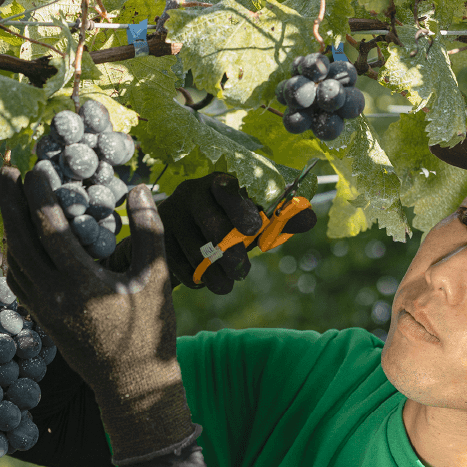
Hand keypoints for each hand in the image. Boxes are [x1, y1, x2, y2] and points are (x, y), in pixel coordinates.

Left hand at [0, 165, 196, 462]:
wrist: (132, 384)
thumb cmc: (149, 331)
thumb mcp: (156, 279)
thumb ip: (149, 232)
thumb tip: (139, 189)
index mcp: (81, 283)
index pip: (49, 227)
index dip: (40, 193)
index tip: (38, 166)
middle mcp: (53, 295)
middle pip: (18, 239)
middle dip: (9, 201)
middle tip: (5, 169)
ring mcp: (43, 309)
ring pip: (12, 260)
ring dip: (8, 225)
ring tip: (10, 198)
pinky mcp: (42, 319)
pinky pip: (16, 281)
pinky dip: (12, 255)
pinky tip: (16, 242)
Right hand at [103, 172, 316, 293]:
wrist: (185, 231)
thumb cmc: (229, 222)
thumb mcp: (254, 218)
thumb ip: (282, 218)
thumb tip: (309, 217)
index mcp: (220, 182)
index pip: (228, 188)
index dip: (240, 209)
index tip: (253, 230)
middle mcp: (191, 193)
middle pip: (211, 224)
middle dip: (230, 252)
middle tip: (242, 270)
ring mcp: (170, 215)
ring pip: (193, 249)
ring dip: (214, 272)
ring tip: (227, 283)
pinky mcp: (157, 239)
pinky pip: (176, 264)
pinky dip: (194, 278)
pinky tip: (205, 281)